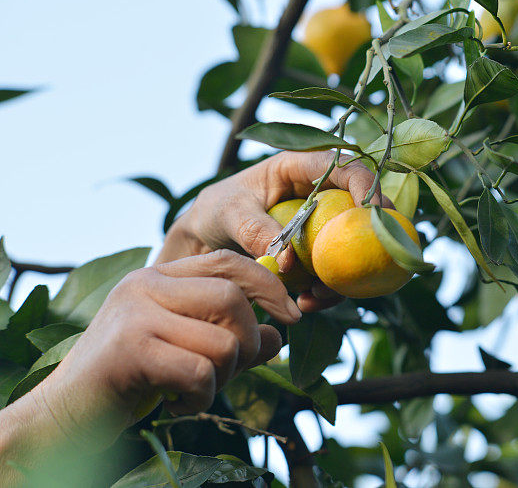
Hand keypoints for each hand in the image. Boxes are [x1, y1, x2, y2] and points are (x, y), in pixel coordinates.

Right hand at [0, 250, 294, 467]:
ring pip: (224, 339)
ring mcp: (135, 313)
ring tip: (194, 390)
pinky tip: (178, 403)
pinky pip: (201, 371)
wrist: (64, 414)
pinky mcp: (130, 349)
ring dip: (223, 377)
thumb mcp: (188, 350)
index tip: (292, 316)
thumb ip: (231, 337)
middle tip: (227, 372)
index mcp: (159, 276)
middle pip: (233, 299)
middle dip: (247, 343)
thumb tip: (279, 333)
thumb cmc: (132, 380)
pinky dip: (201, 397)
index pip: (228, 263)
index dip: (268, 286)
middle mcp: (145, 284)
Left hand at [157, 151, 389, 311]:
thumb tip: (289, 260)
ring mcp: (325, 228)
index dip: (366, 183)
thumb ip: (255, 230)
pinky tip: (307, 302)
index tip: (370, 210)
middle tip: (369, 261)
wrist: (203, 239)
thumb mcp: (229, 214)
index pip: (346, 166)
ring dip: (348, 274)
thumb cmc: (216, 211)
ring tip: (318, 295)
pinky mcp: (320, 256)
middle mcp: (322, 195)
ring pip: (355, 247)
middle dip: (373, 235)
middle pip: (364, 208)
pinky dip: (329, 291)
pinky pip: (337, 274)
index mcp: (302, 168)